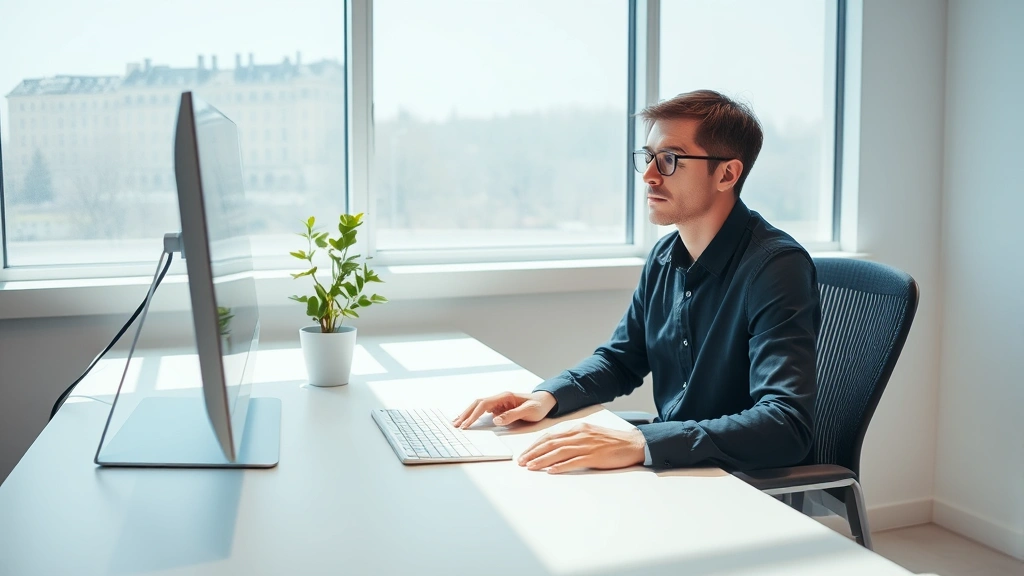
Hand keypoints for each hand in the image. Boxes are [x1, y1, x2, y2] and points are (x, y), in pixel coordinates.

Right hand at [452, 391, 555, 428]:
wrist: (545, 401)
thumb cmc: (538, 406)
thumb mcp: (528, 411)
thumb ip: (512, 415)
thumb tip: (495, 420)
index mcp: (505, 397)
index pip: (483, 405)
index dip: (473, 415)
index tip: (466, 425)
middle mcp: (499, 397)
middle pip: (477, 403)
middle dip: (465, 414)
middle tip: (455, 424)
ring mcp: (499, 402)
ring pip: (478, 406)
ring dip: (467, 414)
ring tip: (457, 422)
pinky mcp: (499, 407)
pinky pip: (483, 410)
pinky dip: (474, 415)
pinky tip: (468, 420)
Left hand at [518, 422, 645, 473]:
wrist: (633, 444)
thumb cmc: (612, 441)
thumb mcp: (590, 434)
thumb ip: (574, 438)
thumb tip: (556, 446)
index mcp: (577, 428)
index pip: (550, 436)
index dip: (535, 444)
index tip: (525, 453)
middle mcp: (579, 435)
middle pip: (551, 443)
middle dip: (533, 452)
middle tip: (522, 461)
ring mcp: (587, 445)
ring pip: (559, 452)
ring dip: (542, 460)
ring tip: (531, 466)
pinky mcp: (594, 456)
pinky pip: (574, 461)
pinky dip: (561, 466)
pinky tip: (551, 470)